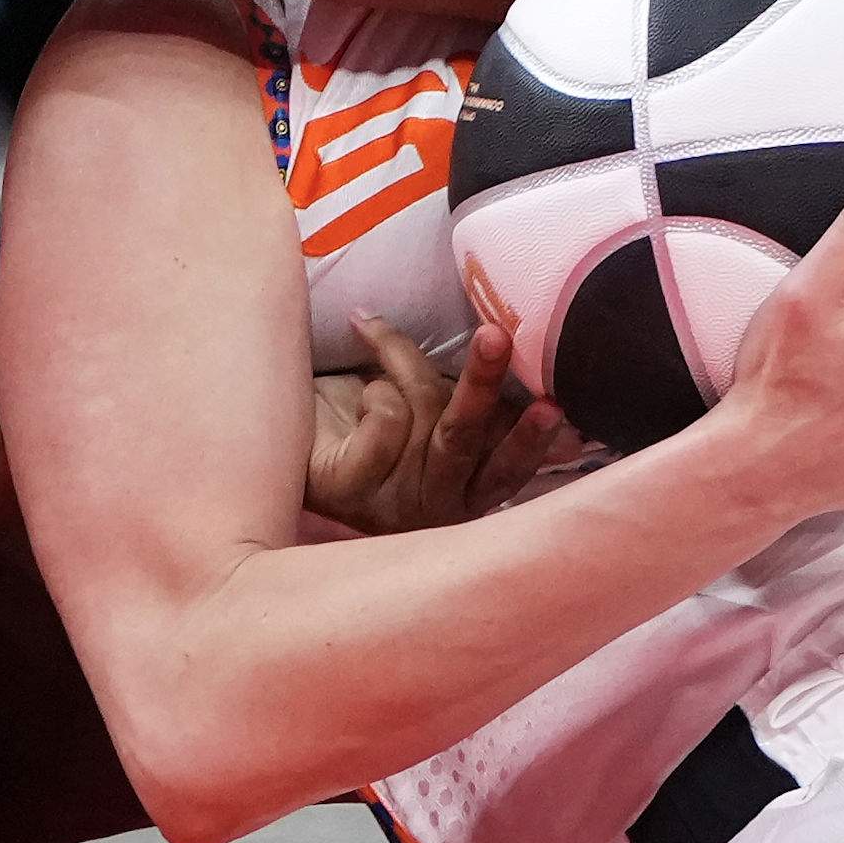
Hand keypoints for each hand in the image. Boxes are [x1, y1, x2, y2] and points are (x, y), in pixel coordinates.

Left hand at [305, 317, 576, 535]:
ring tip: (376, 333)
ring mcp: (389, 505)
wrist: (282, 429)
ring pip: (422, 411)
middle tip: (495, 334)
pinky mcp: (348, 490)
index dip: (532, 440)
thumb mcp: (435, 416)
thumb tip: (561, 412)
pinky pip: (385, 415)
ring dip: (402, 361)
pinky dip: (374, 385)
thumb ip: (486, 418)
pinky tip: (356, 391)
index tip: (555, 405)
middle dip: (482, 381)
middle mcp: (432, 509)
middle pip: (465, 437)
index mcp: (463, 496)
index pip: (508, 473)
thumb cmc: (372, 418)